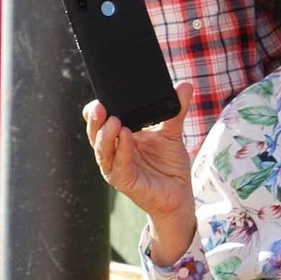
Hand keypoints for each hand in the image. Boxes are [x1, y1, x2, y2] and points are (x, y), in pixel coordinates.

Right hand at [84, 82, 196, 265]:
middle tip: (99, 107)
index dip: (94, 112)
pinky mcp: (125, 182)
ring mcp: (117, 168)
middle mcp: (114, 152)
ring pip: (102, 152)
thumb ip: (177, 109)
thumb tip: (186, 85)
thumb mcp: (172, 132)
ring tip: (114, 121)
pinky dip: (122, 151)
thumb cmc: (170, 164)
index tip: (99, 99)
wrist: (179, 194)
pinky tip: (126, 136)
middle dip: (95, 121)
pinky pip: (119, 166)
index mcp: (119, 137)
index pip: (100, 123)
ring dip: (105, 136)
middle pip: (96, 135)